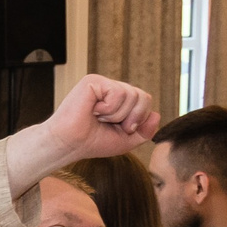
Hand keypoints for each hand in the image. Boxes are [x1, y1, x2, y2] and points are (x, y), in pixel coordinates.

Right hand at [44, 73, 159, 161]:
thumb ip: (145, 131)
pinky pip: (118, 93)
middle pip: (143, 96)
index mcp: (120, 100)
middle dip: (130, 117)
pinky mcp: (93, 81)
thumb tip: (156, 114)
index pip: (145, 100)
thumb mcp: (125, 141)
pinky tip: (92, 110)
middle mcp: (112, 89)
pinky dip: (108, 108)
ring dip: (116, 115)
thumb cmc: (91, 143)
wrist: (69, 145)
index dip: (138, 119)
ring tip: (98, 117)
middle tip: (108, 124)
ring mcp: (103, 84)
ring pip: (131, 95)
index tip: (120, 129)